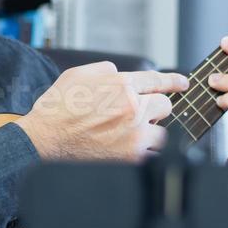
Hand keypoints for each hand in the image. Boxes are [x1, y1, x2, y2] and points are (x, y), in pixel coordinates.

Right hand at [17, 61, 189, 162]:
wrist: (44, 140)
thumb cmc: (57, 109)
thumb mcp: (78, 74)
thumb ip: (106, 70)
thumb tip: (120, 73)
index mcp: (121, 85)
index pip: (158, 80)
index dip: (174, 81)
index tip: (183, 84)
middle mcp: (132, 108)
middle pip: (166, 106)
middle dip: (156, 110)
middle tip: (141, 116)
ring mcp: (134, 134)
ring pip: (164, 132)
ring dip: (152, 133)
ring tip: (133, 136)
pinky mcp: (131, 157)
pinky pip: (152, 154)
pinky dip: (145, 153)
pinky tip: (132, 151)